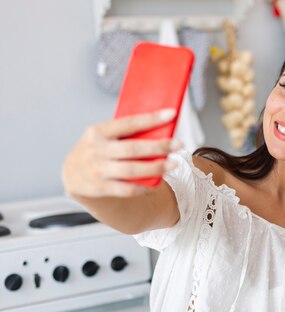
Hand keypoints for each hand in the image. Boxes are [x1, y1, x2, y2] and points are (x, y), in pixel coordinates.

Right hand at [62, 109, 180, 197]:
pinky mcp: (100, 188)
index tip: (171, 114)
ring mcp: (98, 170)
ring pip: (132, 170)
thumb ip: (124, 133)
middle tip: (179, 144)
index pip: (128, 122)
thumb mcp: (102, 136)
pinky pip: (127, 189)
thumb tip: (159, 128)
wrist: (71, 175)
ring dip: (156, 168)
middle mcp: (97, 150)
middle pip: (133, 148)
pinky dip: (144, 187)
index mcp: (98, 132)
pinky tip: (156, 182)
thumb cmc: (96, 151)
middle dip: (159, 146)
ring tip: (173, 164)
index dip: (151, 118)